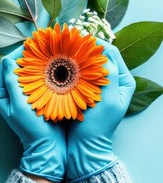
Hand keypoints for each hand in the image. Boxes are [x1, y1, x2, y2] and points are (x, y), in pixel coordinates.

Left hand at [0, 45, 65, 182]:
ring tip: (48, 50)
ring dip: (36, 62)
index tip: (31, 43)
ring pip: (26, 71)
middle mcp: (8, 92)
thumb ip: (12, 84)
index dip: (18, 53)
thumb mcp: (20, 106)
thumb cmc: (31, 128)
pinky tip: (53, 64)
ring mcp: (20, 94)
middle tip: (42, 43)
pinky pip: (35, 79)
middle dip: (27, 55)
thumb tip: (8, 61)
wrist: (47, 146)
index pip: (6, 66)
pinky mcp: (32, 96)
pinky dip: (42, 71)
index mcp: (0, 94)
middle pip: (16, 67)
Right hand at [66, 40, 135, 180]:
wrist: (84, 144)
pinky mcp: (83, 89)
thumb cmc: (98, 126)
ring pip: (87, 62)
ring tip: (62, 48)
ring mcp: (97, 84)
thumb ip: (110, 76)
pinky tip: (59, 63)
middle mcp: (112, 80)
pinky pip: (78, 72)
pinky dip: (70, 66)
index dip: (96, 43)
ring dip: (75, 55)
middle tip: (68, 40)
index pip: (111, 53)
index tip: (79, 38)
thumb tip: (103, 52)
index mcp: (123, 81)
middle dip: (84, 47)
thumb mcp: (109, 101)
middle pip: (98, 56)